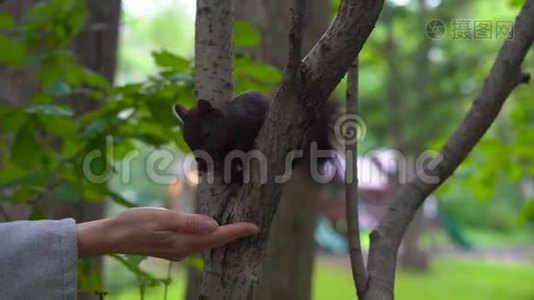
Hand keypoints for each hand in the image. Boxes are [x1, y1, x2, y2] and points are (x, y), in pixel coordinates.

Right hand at [77, 207, 258, 259]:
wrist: (113, 236)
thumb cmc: (136, 223)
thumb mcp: (163, 219)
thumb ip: (189, 222)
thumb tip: (214, 225)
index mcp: (184, 242)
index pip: (217, 237)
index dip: (236, 232)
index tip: (254, 227)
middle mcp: (184, 250)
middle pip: (215, 243)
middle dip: (233, 235)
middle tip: (250, 227)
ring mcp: (177, 250)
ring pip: (207, 244)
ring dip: (222, 236)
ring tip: (236, 228)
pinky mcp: (171, 247)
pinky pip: (197, 243)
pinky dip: (208, 237)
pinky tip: (210, 230)